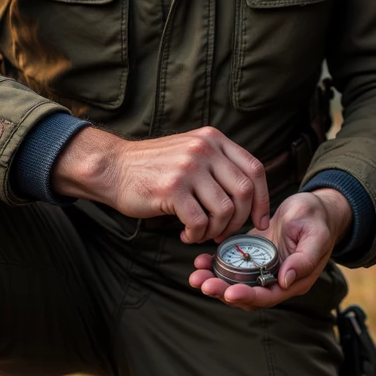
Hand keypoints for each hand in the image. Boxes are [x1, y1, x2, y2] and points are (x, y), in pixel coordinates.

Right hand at [52, 125, 268, 243]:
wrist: (112, 167)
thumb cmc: (153, 167)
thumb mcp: (190, 151)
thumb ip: (218, 164)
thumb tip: (249, 196)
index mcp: (213, 139)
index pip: (254, 169)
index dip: (263, 199)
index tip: (260, 221)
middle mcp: (204, 149)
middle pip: (244, 192)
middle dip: (239, 220)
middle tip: (224, 233)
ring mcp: (188, 168)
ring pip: (224, 210)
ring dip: (216, 230)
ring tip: (200, 233)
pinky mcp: (172, 189)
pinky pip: (199, 222)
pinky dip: (197, 235)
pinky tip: (185, 234)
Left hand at [188, 188, 352, 308]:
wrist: (312, 208)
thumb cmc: (317, 219)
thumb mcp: (315, 234)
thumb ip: (304, 259)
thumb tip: (286, 280)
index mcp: (294, 281)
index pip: (268, 296)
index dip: (248, 296)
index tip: (229, 292)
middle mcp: (276, 281)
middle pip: (246, 295)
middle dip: (222, 291)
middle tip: (201, 283)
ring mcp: (262, 270)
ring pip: (236, 284)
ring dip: (215, 282)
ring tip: (196, 276)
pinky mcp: (252, 258)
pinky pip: (232, 268)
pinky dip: (215, 267)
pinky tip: (201, 260)